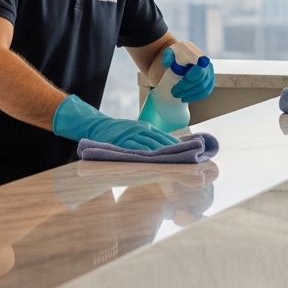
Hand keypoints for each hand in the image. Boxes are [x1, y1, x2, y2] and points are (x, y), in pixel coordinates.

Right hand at [53, 95, 176, 149]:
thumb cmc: (119, 131)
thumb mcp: (136, 129)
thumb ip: (149, 137)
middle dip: (173, 150)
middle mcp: (141, 129)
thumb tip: (168, 146)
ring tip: (174, 162)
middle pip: (160, 141)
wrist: (98, 126)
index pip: (165, 136)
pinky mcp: (122, 142)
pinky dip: (146, 155)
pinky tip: (154, 161)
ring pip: (150, 145)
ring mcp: (131, 135)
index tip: (188, 151)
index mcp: (146, 126)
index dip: (176, 144)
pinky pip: (136, 149)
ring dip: (162, 154)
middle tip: (185, 159)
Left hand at [166, 47, 215, 102]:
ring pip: (203, 88)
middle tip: (174, 93)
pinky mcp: (210, 81)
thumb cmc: (177, 53)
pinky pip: (206, 91)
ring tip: (178, 96)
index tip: (179, 85)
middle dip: (186, 89)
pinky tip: (186, 99)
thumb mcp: (170, 51)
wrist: (185, 54)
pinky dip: (196, 97)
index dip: (191, 78)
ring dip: (190, 94)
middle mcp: (207, 65)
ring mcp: (210, 73)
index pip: (199, 69)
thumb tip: (167, 64)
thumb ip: (168, 56)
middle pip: (200, 81)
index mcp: (199, 56)